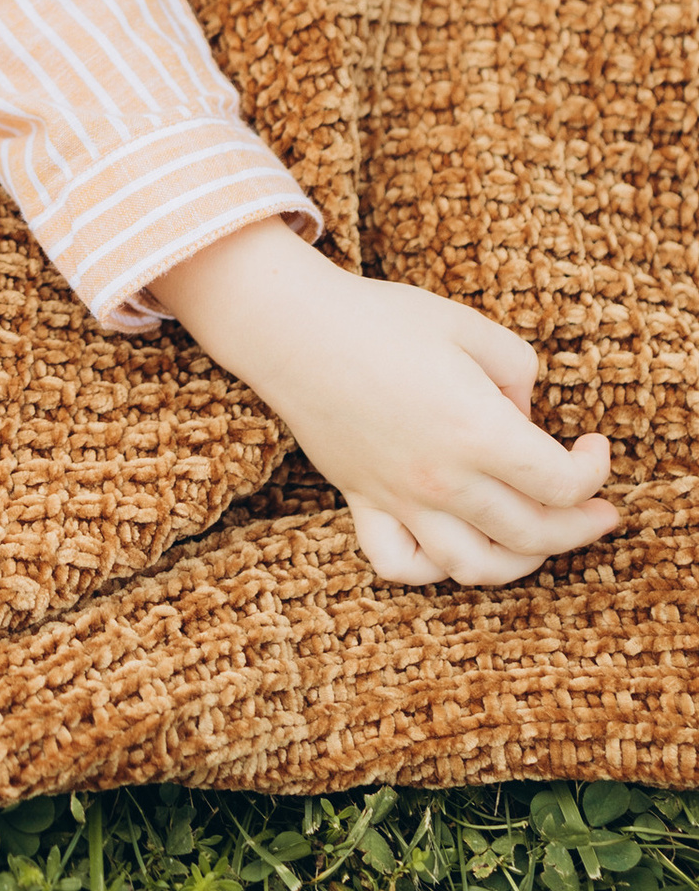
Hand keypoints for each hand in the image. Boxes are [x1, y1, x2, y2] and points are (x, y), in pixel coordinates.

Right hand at [154, 221, 618, 587]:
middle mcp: (442, 478)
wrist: (293, 327)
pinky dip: (434, 571)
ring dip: (523, 562)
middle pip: (533, 533)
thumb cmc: (381, 318)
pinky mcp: (363, 502)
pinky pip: (401, 565)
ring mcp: (399, 498)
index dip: (594, 472)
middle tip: (598, 510)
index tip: (594, 447)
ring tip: (541, 539)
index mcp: (476, 430)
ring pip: (476, 566)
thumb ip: (518, 371)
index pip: (562, 483)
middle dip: (580, 526)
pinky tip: (455, 548)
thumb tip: (524, 417)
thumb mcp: (469, 326)